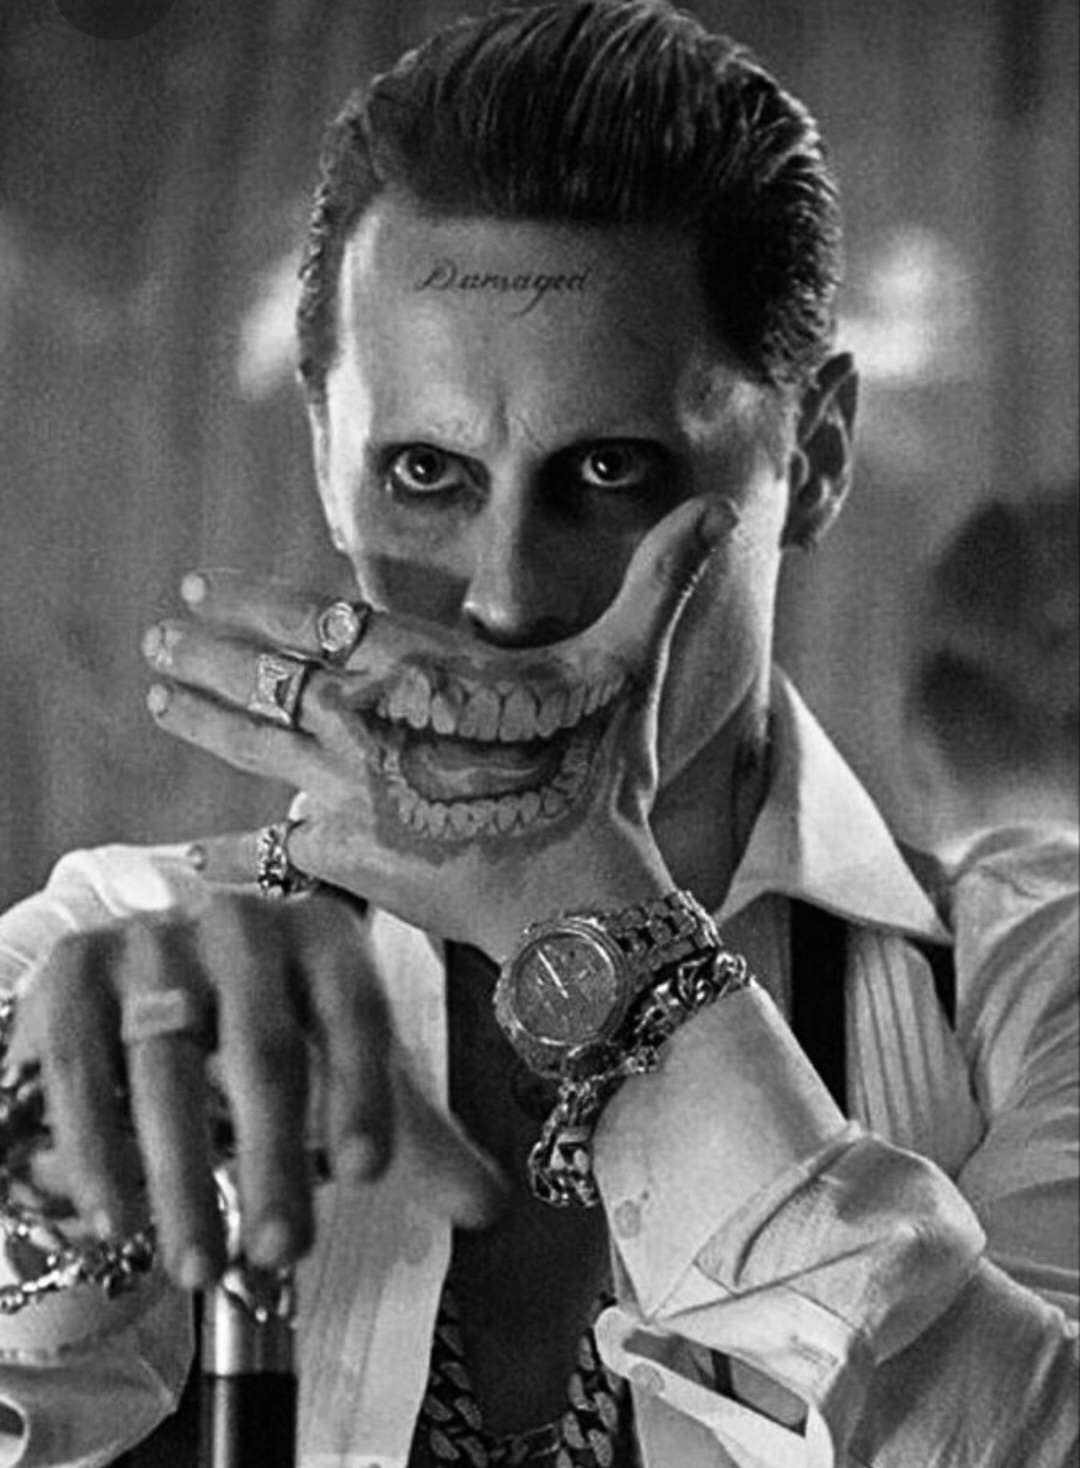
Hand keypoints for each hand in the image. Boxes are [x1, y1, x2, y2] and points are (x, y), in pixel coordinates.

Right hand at [7, 893, 505, 1286]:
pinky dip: (96, 1152)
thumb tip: (489, 1206)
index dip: (364, 1092)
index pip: (356, 1012)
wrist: (147, 986)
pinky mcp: (75, 971)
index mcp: (324, 940)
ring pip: (167, 1066)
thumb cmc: (268, 1035)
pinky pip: (83, 1068)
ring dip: (183, 1178)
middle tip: (281, 1252)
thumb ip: (414, 1141)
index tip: (365, 1176)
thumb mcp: (343, 1075)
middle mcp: (241, 925)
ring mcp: (152, 942)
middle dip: (274, 1160)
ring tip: (202, 1266)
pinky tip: (117, 1219)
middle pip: (263, 1049)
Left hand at [144, 496, 736, 957]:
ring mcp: (345, 794)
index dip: (248, 603)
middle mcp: (364, 722)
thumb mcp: (629, 670)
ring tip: (159, 699)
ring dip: (202, 720)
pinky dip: (228, 853)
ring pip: (253, 749)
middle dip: (203, 655)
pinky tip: (185, 854)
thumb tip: (720, 509)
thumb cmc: (604, 778)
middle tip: (158, 638)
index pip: (310, 620)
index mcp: (419, 667)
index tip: (200, 588)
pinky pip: (271, 851)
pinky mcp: (346, 860)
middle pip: (262, 678)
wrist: (581, 899)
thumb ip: (659, 583)